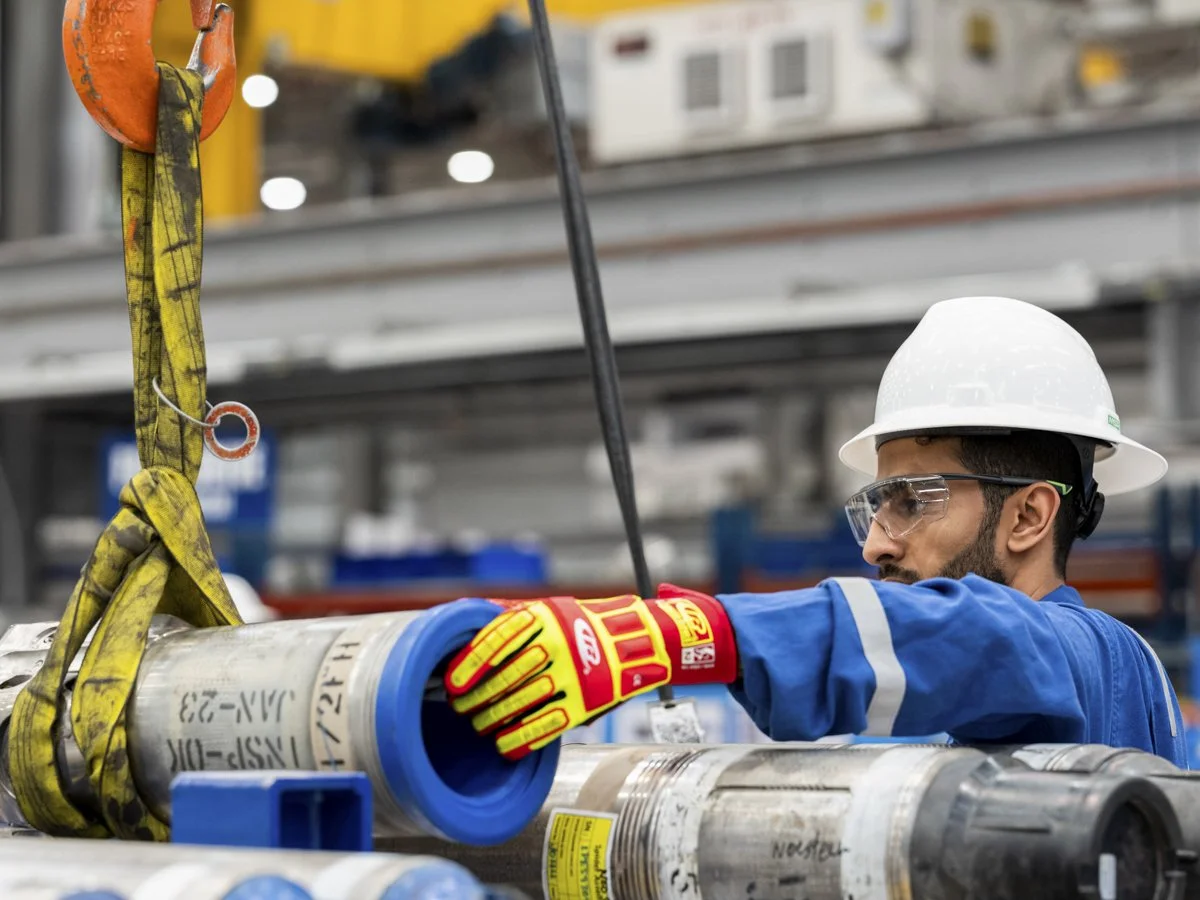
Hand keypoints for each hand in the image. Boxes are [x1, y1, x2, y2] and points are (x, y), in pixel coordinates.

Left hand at [444, 585, 736, 759]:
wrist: (639, 640)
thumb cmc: (583, 625)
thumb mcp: (550, 610)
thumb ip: (513, 620)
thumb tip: (468, 634)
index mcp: (544, 617)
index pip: (497, 640)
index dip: (471, 664)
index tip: (452, 684)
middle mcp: (558, 643)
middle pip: (507, 675)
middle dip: (479, 697)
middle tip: (461, 709)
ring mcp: (574, 674)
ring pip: (524, 701)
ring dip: (495, 718)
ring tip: (479, 726)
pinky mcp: (588, 701)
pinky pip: (549, 723)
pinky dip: (524, 737)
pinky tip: (506, 745)